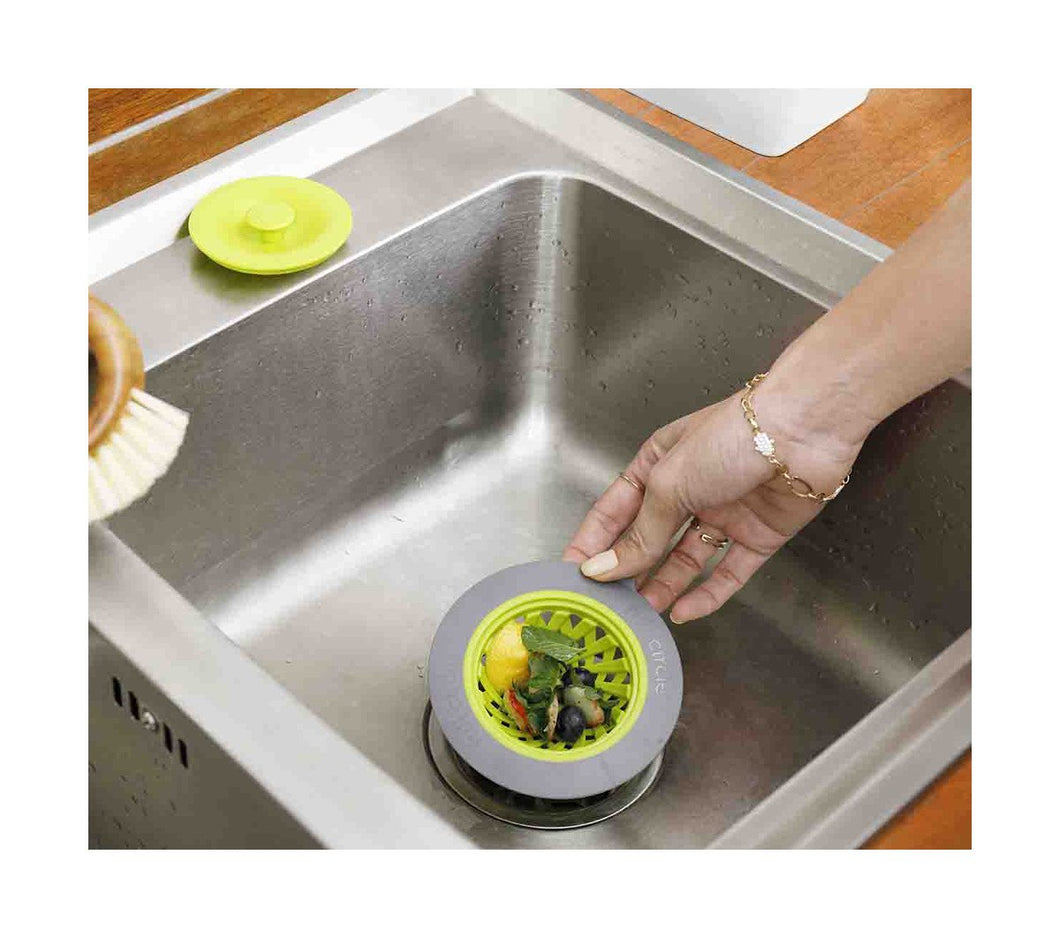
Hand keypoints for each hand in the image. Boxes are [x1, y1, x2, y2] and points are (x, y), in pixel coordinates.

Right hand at [562, 388, 862, 622]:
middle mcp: (689, 488)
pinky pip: (728, 572)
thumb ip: (640, 534)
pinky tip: (683, 612)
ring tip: (641, 612)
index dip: (594, 541)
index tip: (574, 572)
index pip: (615, 510)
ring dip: (664, 585)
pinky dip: (707, 594)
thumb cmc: (732, 436)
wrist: (802, 430)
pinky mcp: (758, 534)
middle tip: (607, 601)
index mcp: (659, 463)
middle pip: (650, 537)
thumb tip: (605, 568)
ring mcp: (724, 513)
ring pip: (686, 559)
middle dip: (628, 569)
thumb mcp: (669, 484)